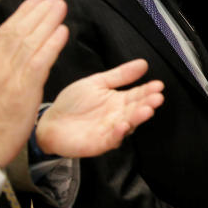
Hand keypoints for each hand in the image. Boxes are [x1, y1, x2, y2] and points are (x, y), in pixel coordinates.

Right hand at [0, 0, 68, 166]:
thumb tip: (6, 51)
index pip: (6, 30)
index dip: (23, 13)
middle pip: (20, 30)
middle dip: (39, 11)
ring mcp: (10, 76)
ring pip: (31, 40)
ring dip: (49, 20)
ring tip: (62, 5)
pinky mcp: (24, 89)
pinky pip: (41, 61)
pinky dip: (52, 43)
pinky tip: (63, 31)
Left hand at [35, 59, 164, 156]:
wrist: (49, 122)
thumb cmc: (72, 103)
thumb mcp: (96, 82)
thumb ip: (120, 75)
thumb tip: (143, 63)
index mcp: (118, 100)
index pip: (138, 94)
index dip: (148, 90)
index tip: (158, 85)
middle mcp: (118, 116)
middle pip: (136, 109)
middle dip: (148, 103)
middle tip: (157, 97)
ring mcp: (110, 130)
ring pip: (128, 124)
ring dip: (138, 118)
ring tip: (146, 110)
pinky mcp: (100, 143)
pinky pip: (112, 139)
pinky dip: (118, 134)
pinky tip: (123, 125)